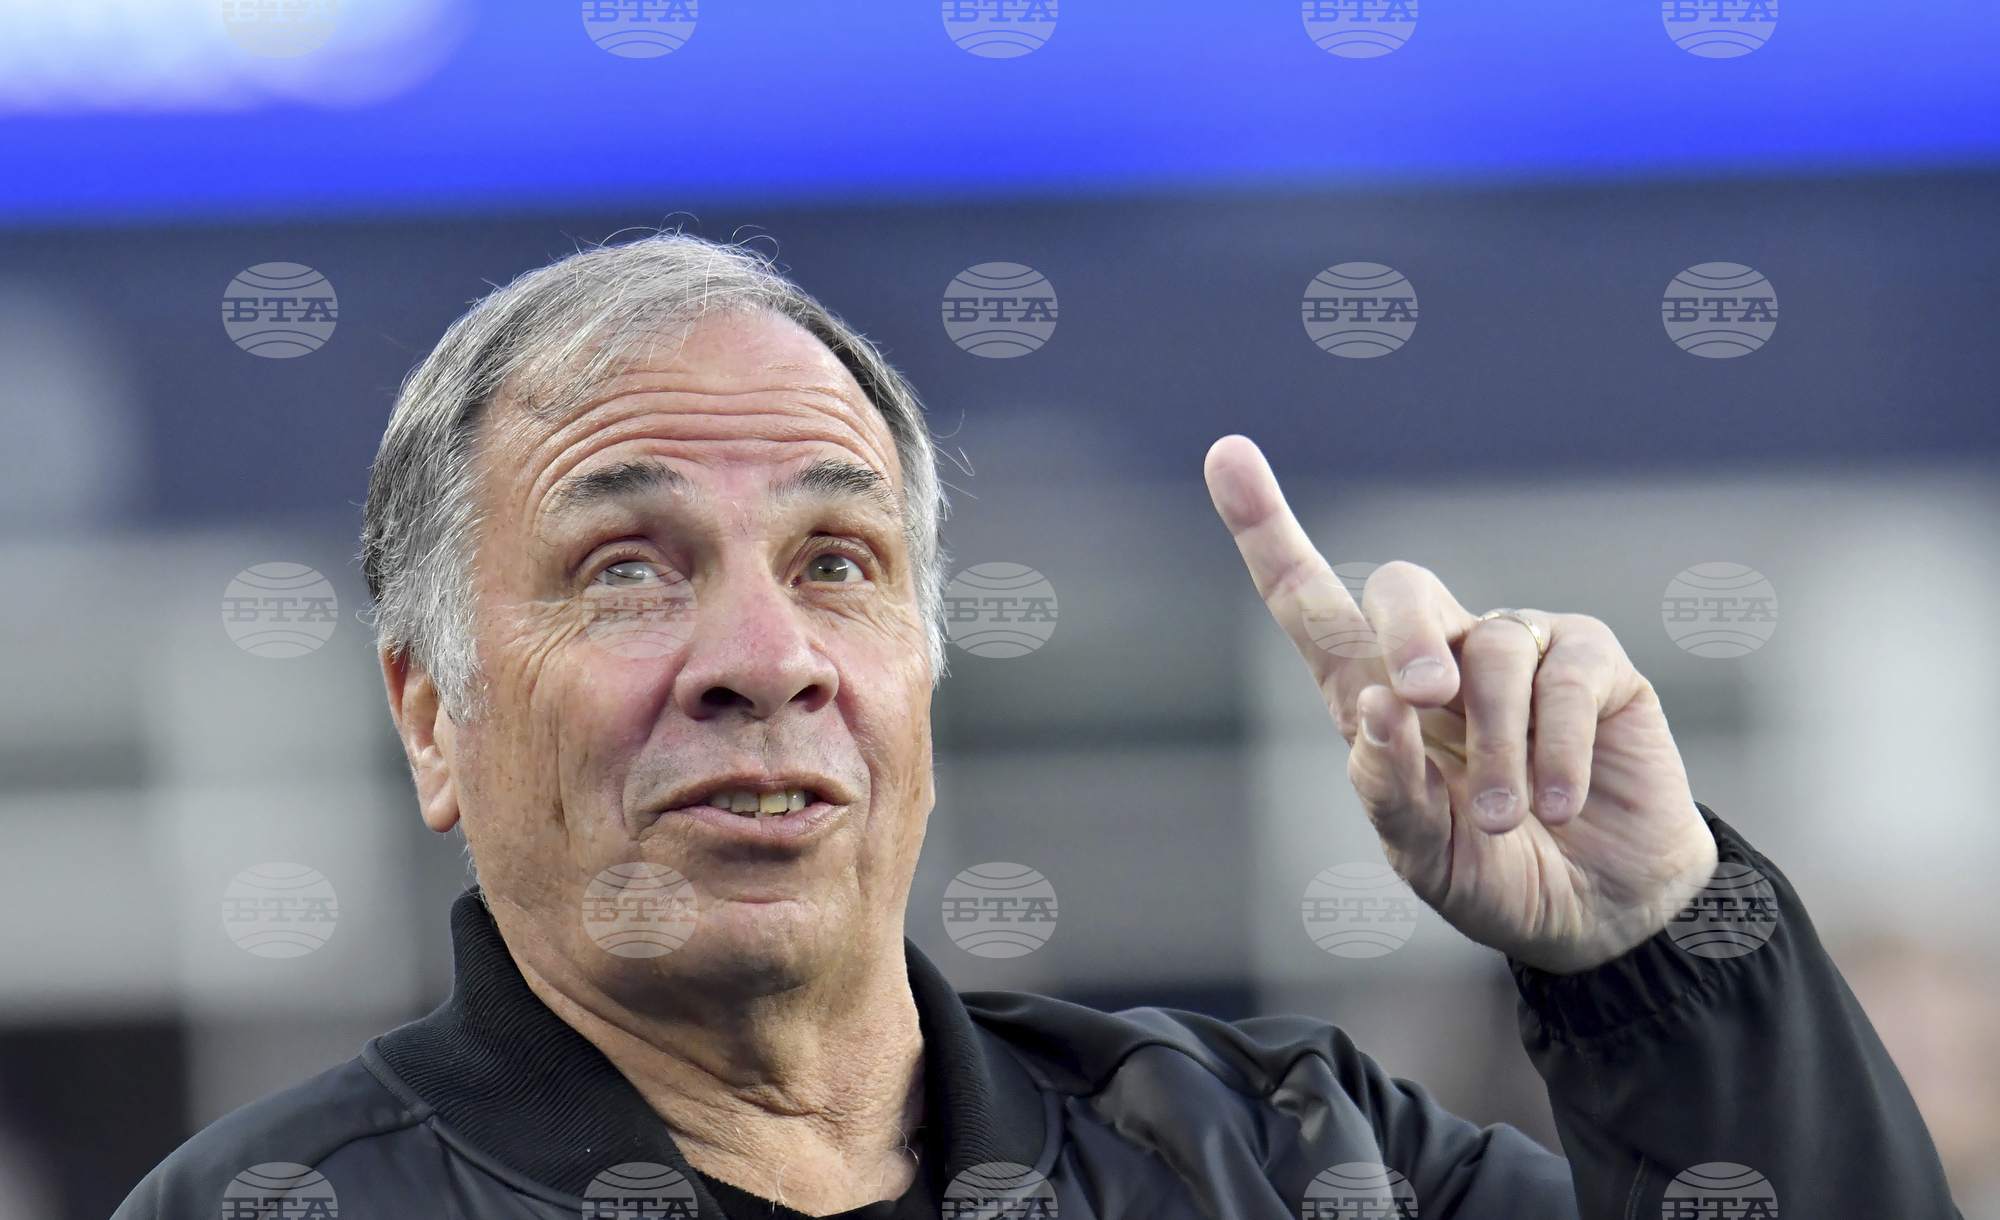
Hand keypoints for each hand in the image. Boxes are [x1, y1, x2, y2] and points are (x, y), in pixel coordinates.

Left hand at [1204, 436, 1716, 973]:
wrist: (1602, 913)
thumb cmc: (1496, 876)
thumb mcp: (1423, 856)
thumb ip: (1389, 794)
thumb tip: (1378, 710)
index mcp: (1373, 695)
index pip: (1309, 600)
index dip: (1266, 528)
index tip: (1225, 453)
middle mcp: (1442, 656)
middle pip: (1401, 587)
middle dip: (1407, 632)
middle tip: (1423, 698)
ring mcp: (1518, 650)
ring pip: (1491, 650)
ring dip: (1495, 745)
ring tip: (1502, 819)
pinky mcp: (1592, 663)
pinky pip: (1565, 675)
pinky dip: (1556, 747)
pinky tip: (1559, 805)